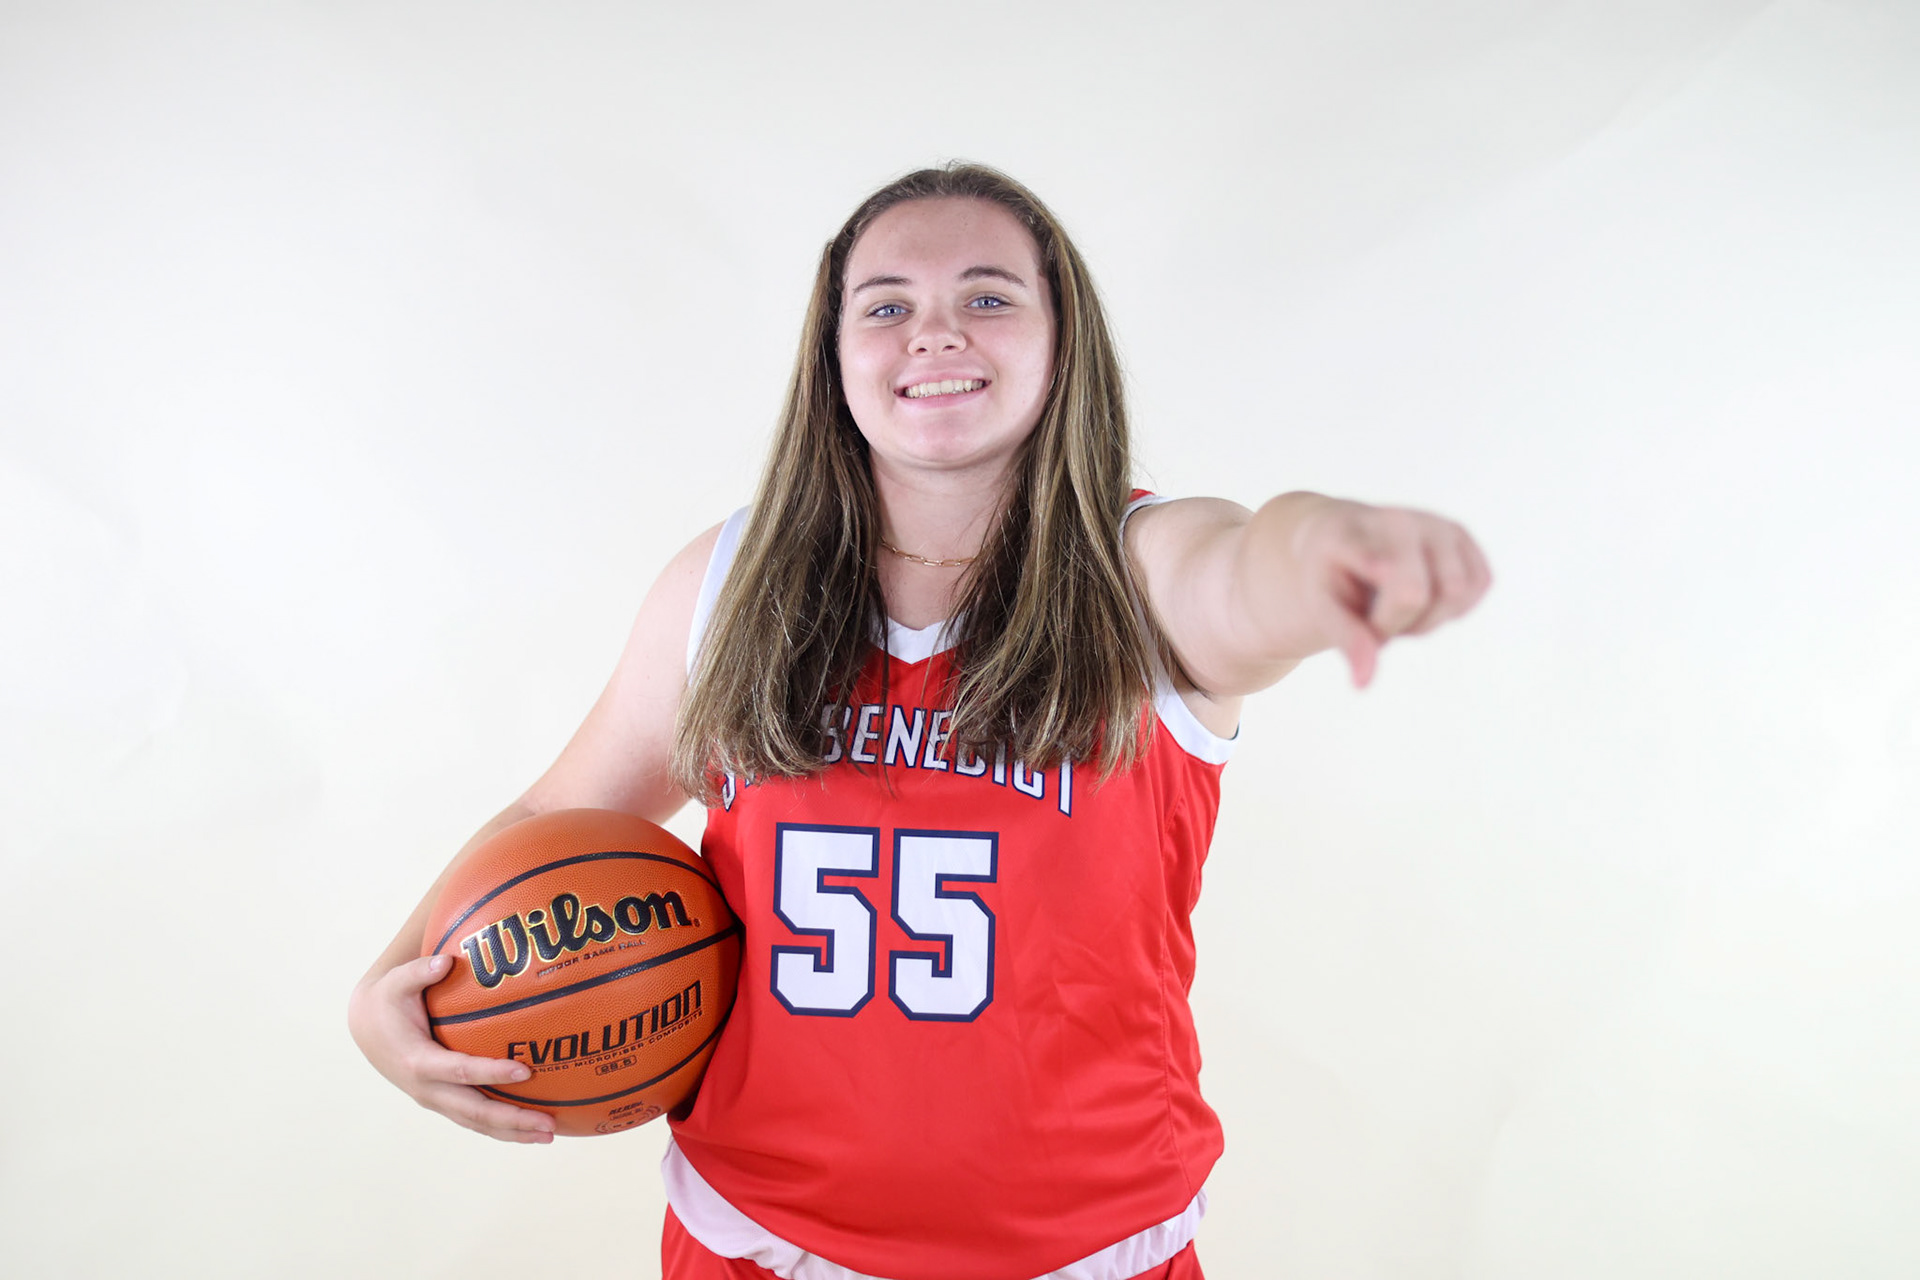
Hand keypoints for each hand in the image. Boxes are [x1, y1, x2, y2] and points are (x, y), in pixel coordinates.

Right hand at [347, 953, 556, 1143]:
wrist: (368, 1030)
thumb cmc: (389, 1001)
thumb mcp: (396, 983)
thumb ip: (419, 971)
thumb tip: (445, 962)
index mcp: (417, 1061)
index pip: (460, 1071)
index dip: (491, 1073)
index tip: (525, 1070)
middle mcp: (426, 1089)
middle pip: (473, 1111)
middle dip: (512, 1119)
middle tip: (549, 1124)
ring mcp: (434, 1100)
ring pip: (476, 1122)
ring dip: (512, 1132)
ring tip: (550, 1134)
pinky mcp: (442, 1102)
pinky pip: (475, 1119)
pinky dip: (502, 1127)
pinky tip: (532, 1127)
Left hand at [1289, 500, 1491, 687]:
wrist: (1345, 536)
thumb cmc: (1331, 575)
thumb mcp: (1323, 606)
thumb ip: (1345, 639)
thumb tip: (1365, 682)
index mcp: (1347, 533)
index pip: (1370, 554)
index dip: (1380, 562)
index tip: (1382, 568)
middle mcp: (1396, 519)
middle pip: (1415, 594)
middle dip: (1394, 625)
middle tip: (1372, 620)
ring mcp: (1433, 523)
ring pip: (1455, 592)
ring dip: (1426, 620)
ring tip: (1395, 606)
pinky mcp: (1463, 535)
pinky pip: (1478, 585)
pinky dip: (1453, 607)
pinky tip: (1425, 596)